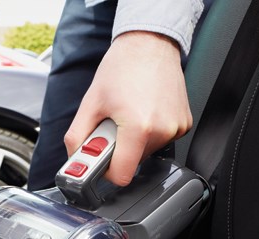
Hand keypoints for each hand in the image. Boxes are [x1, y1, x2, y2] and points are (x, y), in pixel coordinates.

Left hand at [64, 31, 191, 186]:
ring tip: (130, 113)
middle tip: (114, 124)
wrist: (149, 44)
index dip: (107, 171)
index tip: (102, 160)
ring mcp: (176, 128)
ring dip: (134, 140)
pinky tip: (145, 110)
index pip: (122, 175)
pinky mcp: (184, 124)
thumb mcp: (90, 103)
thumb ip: (77, 137)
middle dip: (120, 149)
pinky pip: (161, 141)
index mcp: (138, 128)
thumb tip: (74, 160)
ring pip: (147, 152)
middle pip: (134, 163)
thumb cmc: (122, 67)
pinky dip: (150, 132)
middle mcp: (161, 131)